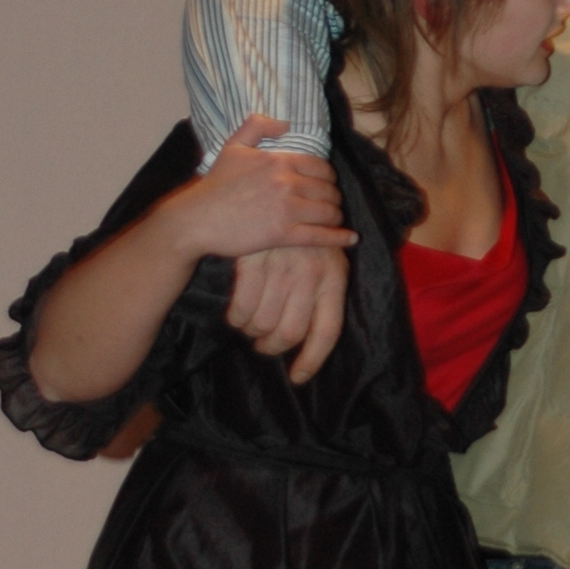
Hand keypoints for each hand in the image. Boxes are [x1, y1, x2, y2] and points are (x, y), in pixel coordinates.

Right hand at [169, 116, 355, 264]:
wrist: (195, 219)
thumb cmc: (214, 185)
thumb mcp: (232, 146)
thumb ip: (257, 126)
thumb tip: (285, 124)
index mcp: (278, 160)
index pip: (321, 167)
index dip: (327, 177)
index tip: (324, 185)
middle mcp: (286, 182)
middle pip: (328, 189)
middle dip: (333, 197)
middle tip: (330, 204)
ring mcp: (286, 209)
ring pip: (328, 211)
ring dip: (336, 216)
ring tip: (334, 219)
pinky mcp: (283, 234)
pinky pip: (320, 235)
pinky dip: (339, 237)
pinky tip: (351, 239)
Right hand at [227, 246, 352, 382]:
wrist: (278, 191)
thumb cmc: (302, 237)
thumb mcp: (325, 261)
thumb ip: (323, 298)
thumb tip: (311, 345)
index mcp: (333, 277)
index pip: (327, 332)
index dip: (312, 361)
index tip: (298, 377)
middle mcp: (310, 274)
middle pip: (290, 333)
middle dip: (272, 348)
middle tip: (263, 346)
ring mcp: (281, 267)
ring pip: (262, 324)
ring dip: (252, 333)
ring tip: (249, 327)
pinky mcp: (254, 260)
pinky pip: (241, 307)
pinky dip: (236, 318)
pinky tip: (236, 315)